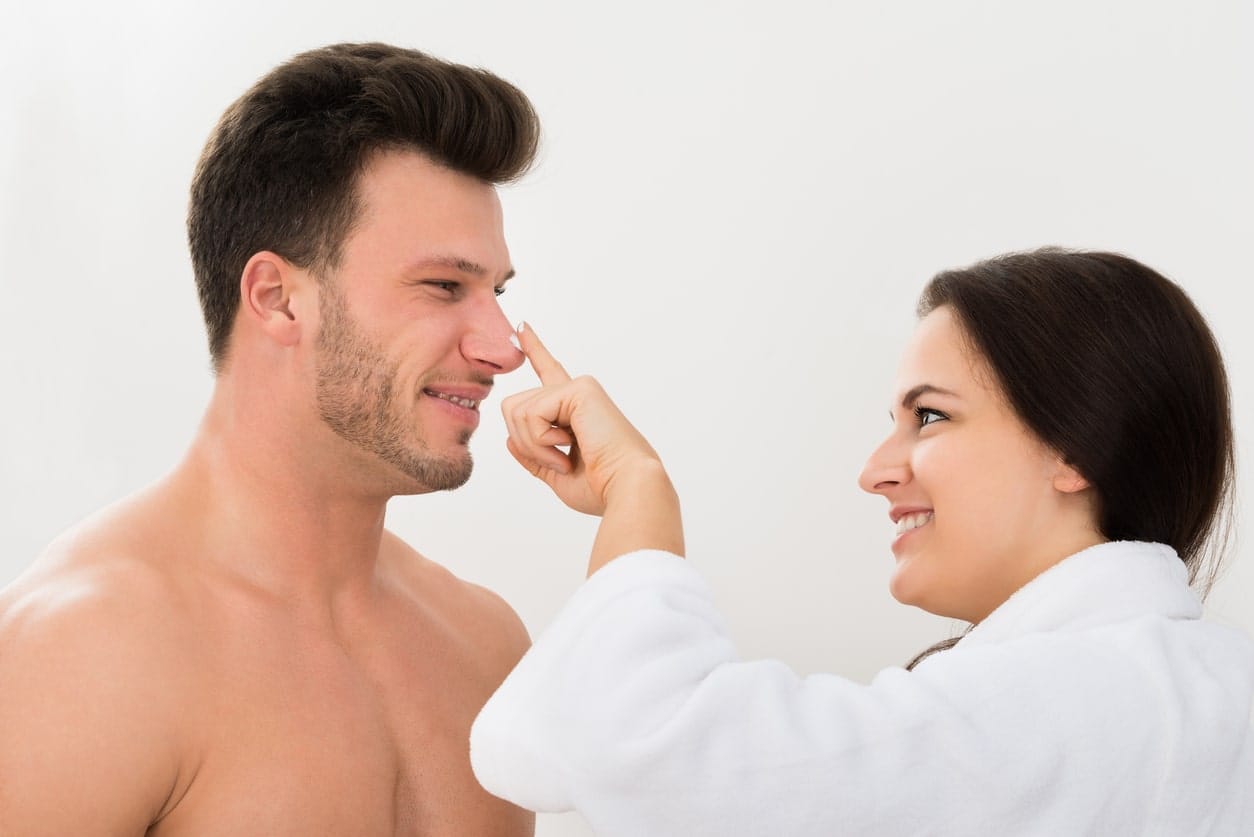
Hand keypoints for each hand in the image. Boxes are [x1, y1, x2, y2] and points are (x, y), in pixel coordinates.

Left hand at [501, 324, 665, 516]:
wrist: (628, 488)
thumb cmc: (603, 487)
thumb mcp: (557, 474)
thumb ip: (533, 457)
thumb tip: (509, 440)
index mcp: (575, 410)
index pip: (549, 374)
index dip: (534, 349)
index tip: (522, 327)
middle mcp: (577, 394)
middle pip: (514, 408)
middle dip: (525, 443)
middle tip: (559, 462)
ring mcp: (579, 388)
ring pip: (517, 411)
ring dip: (534, 446)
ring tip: (566, 458)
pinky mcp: (578, 389)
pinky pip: (531, 414)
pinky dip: (541, 441)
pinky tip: (569, 448)